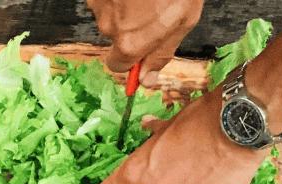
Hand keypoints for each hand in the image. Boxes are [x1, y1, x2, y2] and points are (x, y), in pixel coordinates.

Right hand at [86, 0, 204, 84]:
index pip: (117, 64)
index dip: (131, 57)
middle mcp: (109, 25)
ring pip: (111, 11)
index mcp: (130, 41)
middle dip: (132, 25)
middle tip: (154, 7)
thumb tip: (147, 78)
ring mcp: (99, 2)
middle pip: (115, 35)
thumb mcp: (182, 21)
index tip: (141, 49)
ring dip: (126, 4)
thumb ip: (161, 53)